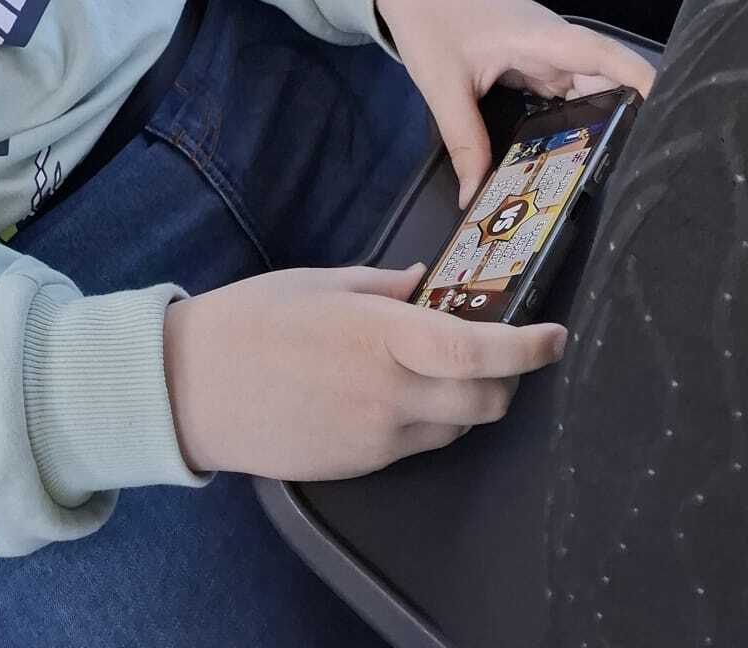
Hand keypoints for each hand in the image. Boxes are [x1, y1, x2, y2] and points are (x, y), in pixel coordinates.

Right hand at [162, 264, 565, 479]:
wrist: (193, 388)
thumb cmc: (251, 321)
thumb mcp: (320, 282)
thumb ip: (383, 286)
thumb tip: (424, 283)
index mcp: (381, 335)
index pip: (477, 351)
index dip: (527, 349)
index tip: (554, 336)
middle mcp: (389, 392)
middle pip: (485, 400)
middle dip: (509, 378)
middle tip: (505, 351)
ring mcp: (377, 436)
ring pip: (456, 425)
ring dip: (468, 398)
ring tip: (441, 366)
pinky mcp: (361, 464)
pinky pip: (417, 443)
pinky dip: (426, 417)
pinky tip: (394, 392)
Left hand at [374, 0, 655, 207]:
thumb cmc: (429, 20)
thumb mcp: (441, 84)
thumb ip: (463, 141)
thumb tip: (475, 196)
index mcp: (541, 38)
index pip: (606, 56)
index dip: (643, 82)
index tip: (672, 115)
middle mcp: (554, 44)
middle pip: (609, 79)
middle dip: (630, 117)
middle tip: (643, 170)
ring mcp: (548, 53)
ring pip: (592, 88)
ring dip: (606, 120)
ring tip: (619, 169)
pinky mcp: (537, 62)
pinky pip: (569, 92)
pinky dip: (579, 117)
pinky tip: (582, 152)